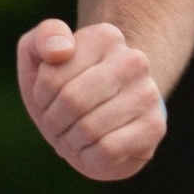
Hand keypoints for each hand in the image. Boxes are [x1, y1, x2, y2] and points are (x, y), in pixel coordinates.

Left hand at [17, 17, 166, 180]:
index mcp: (105, 37)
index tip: (50, 96)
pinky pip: (107, 150)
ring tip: (75, 136)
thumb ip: (43, 37)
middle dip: (54, 121)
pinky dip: (90, 156)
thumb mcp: (38, 56)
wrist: (99, 122)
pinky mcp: (154, 127)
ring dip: (71, 141)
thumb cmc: (64, 88)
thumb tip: (61, 50)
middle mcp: (133, 60)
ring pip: (88, 128)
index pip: (51, 76)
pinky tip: (94, 148)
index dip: (41, 96)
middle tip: (59, 123)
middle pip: (71, 101)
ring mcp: (148, 94)